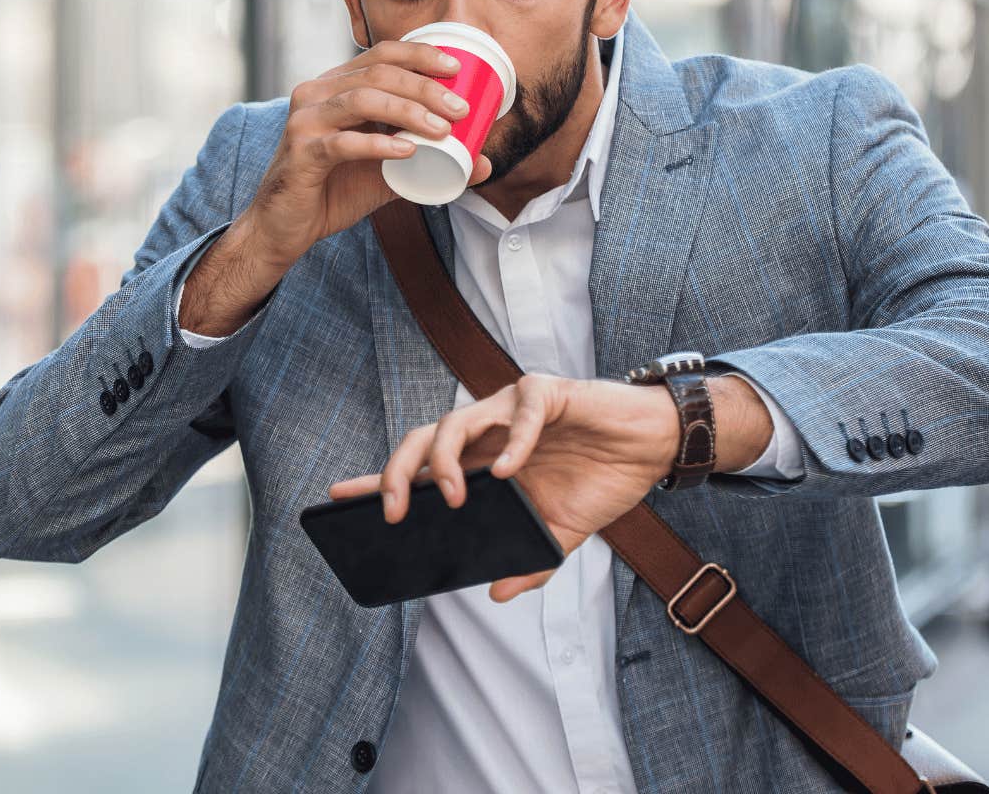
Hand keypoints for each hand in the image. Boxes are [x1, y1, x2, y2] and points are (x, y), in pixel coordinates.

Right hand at [239, 41, 494, 267]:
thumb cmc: (335, 190)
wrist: (286, 227)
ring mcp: (304, 121)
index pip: (381, 54)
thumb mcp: (389, 171)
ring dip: (408, 111)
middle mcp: (316, 93)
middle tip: (460, 109)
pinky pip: (343, 143)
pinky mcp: (300, 153)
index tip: (457, 70)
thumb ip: (429, 161)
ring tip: (442, 130)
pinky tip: (406, 151)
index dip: (420, 54)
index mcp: (336, 86)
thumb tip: (484, 162)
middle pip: (377, 73)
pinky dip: (379, 144)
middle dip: (425, 87)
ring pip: (362, 100)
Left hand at [327, 374, 678, 601]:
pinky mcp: (548, 394)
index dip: (377, 480)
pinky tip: (509, 470)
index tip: (337, 499)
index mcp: (482, 463)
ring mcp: (513, 409)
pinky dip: (513, 441)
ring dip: (446, 459)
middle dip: (395, 473)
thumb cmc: (601, 480)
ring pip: (456, 419)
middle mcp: (487, 432)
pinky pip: (522, 412)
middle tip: (390, 511)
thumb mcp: (560, 533)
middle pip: (422, 440)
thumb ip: (530, 560)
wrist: (652, 448)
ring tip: (452, 496)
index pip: (419, 469)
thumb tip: (499, 594)